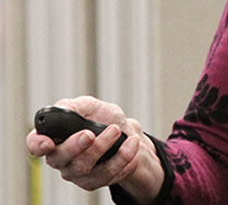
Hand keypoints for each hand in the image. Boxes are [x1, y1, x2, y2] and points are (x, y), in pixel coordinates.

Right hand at [26, 96, 163, 202]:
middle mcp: (61, 158)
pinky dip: (122, 156)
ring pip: (84, 166)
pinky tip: (131, 144)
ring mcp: (76, 173)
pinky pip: (106, 174)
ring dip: (103, 147)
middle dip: (75, 146)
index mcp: (54, 138)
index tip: (47, 142)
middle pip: (59, 158)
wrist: (128, 135)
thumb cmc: (104, 120)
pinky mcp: (94, 181)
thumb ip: (75, 106)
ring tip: (117, 131)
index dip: (37, 145)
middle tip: (90, 134)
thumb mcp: (91, 106)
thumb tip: (63, 108)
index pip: (36, 144)